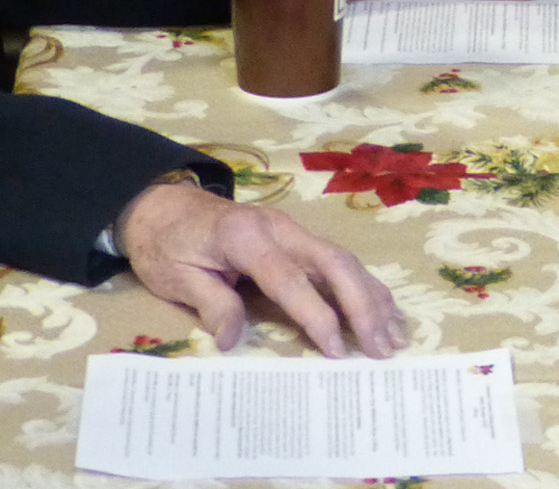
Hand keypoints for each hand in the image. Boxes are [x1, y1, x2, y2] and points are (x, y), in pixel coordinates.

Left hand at [117, 181, 406, 358]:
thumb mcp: (176, 277)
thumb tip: (232, 340)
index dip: (317, 316)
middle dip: (363, 306)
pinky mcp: (297, 239)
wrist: (163, 206)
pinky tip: (383, 310)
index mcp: (245, 236)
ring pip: (345, 260)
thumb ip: (211, 303)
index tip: (337, 351)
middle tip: (382, 347)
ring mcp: (292, 230)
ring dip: (373, 298)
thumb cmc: (167, 244)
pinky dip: (364, 287)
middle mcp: (279, 228)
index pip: (290, 279)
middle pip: (334, 262)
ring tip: (396, 336)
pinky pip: (338, 261)